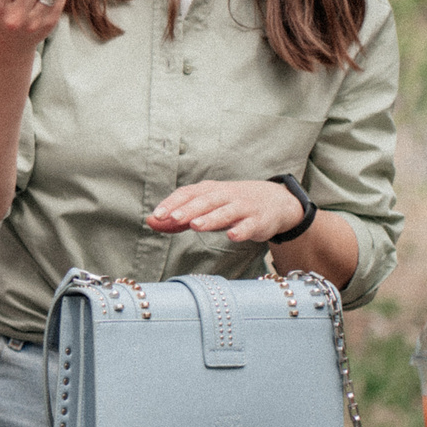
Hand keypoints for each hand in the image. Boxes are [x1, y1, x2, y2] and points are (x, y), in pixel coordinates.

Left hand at [146, 180, 304, 244]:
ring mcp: (243, 207)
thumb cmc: (231, 205)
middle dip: (188, 209)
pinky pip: (250, 225)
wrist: (275, 201)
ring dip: (211, 218)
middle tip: (173, 218)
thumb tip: (151, 222)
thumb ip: (178, 218)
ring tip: (196, 225)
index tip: (157, 215)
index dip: (172, 203)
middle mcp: (225, 196)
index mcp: (209, 190)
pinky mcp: (259, 221)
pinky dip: (242, 230)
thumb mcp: (205, 208)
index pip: (187, 194)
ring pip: (226, 212)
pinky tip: (232, 236)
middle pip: (204, 201)